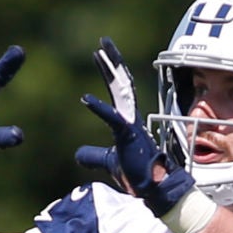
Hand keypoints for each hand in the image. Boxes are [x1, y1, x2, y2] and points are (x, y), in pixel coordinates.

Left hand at [75, 38, 197, 217]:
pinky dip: (98, 108)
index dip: (110, 72)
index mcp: (127, 120)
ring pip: (121, 91)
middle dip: (112, 61)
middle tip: (103, 42)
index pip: (118, 90)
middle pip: (121, 83)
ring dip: (110, 71)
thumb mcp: (109, 162)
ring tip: (99, 53)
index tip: (101, 55)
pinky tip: (85, 98)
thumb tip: (77, 155)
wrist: (154, 189)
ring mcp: (131, 125)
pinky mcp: (128, 136)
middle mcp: (131, 117)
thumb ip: (93, 156)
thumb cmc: (138, 175)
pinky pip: (112, 119)